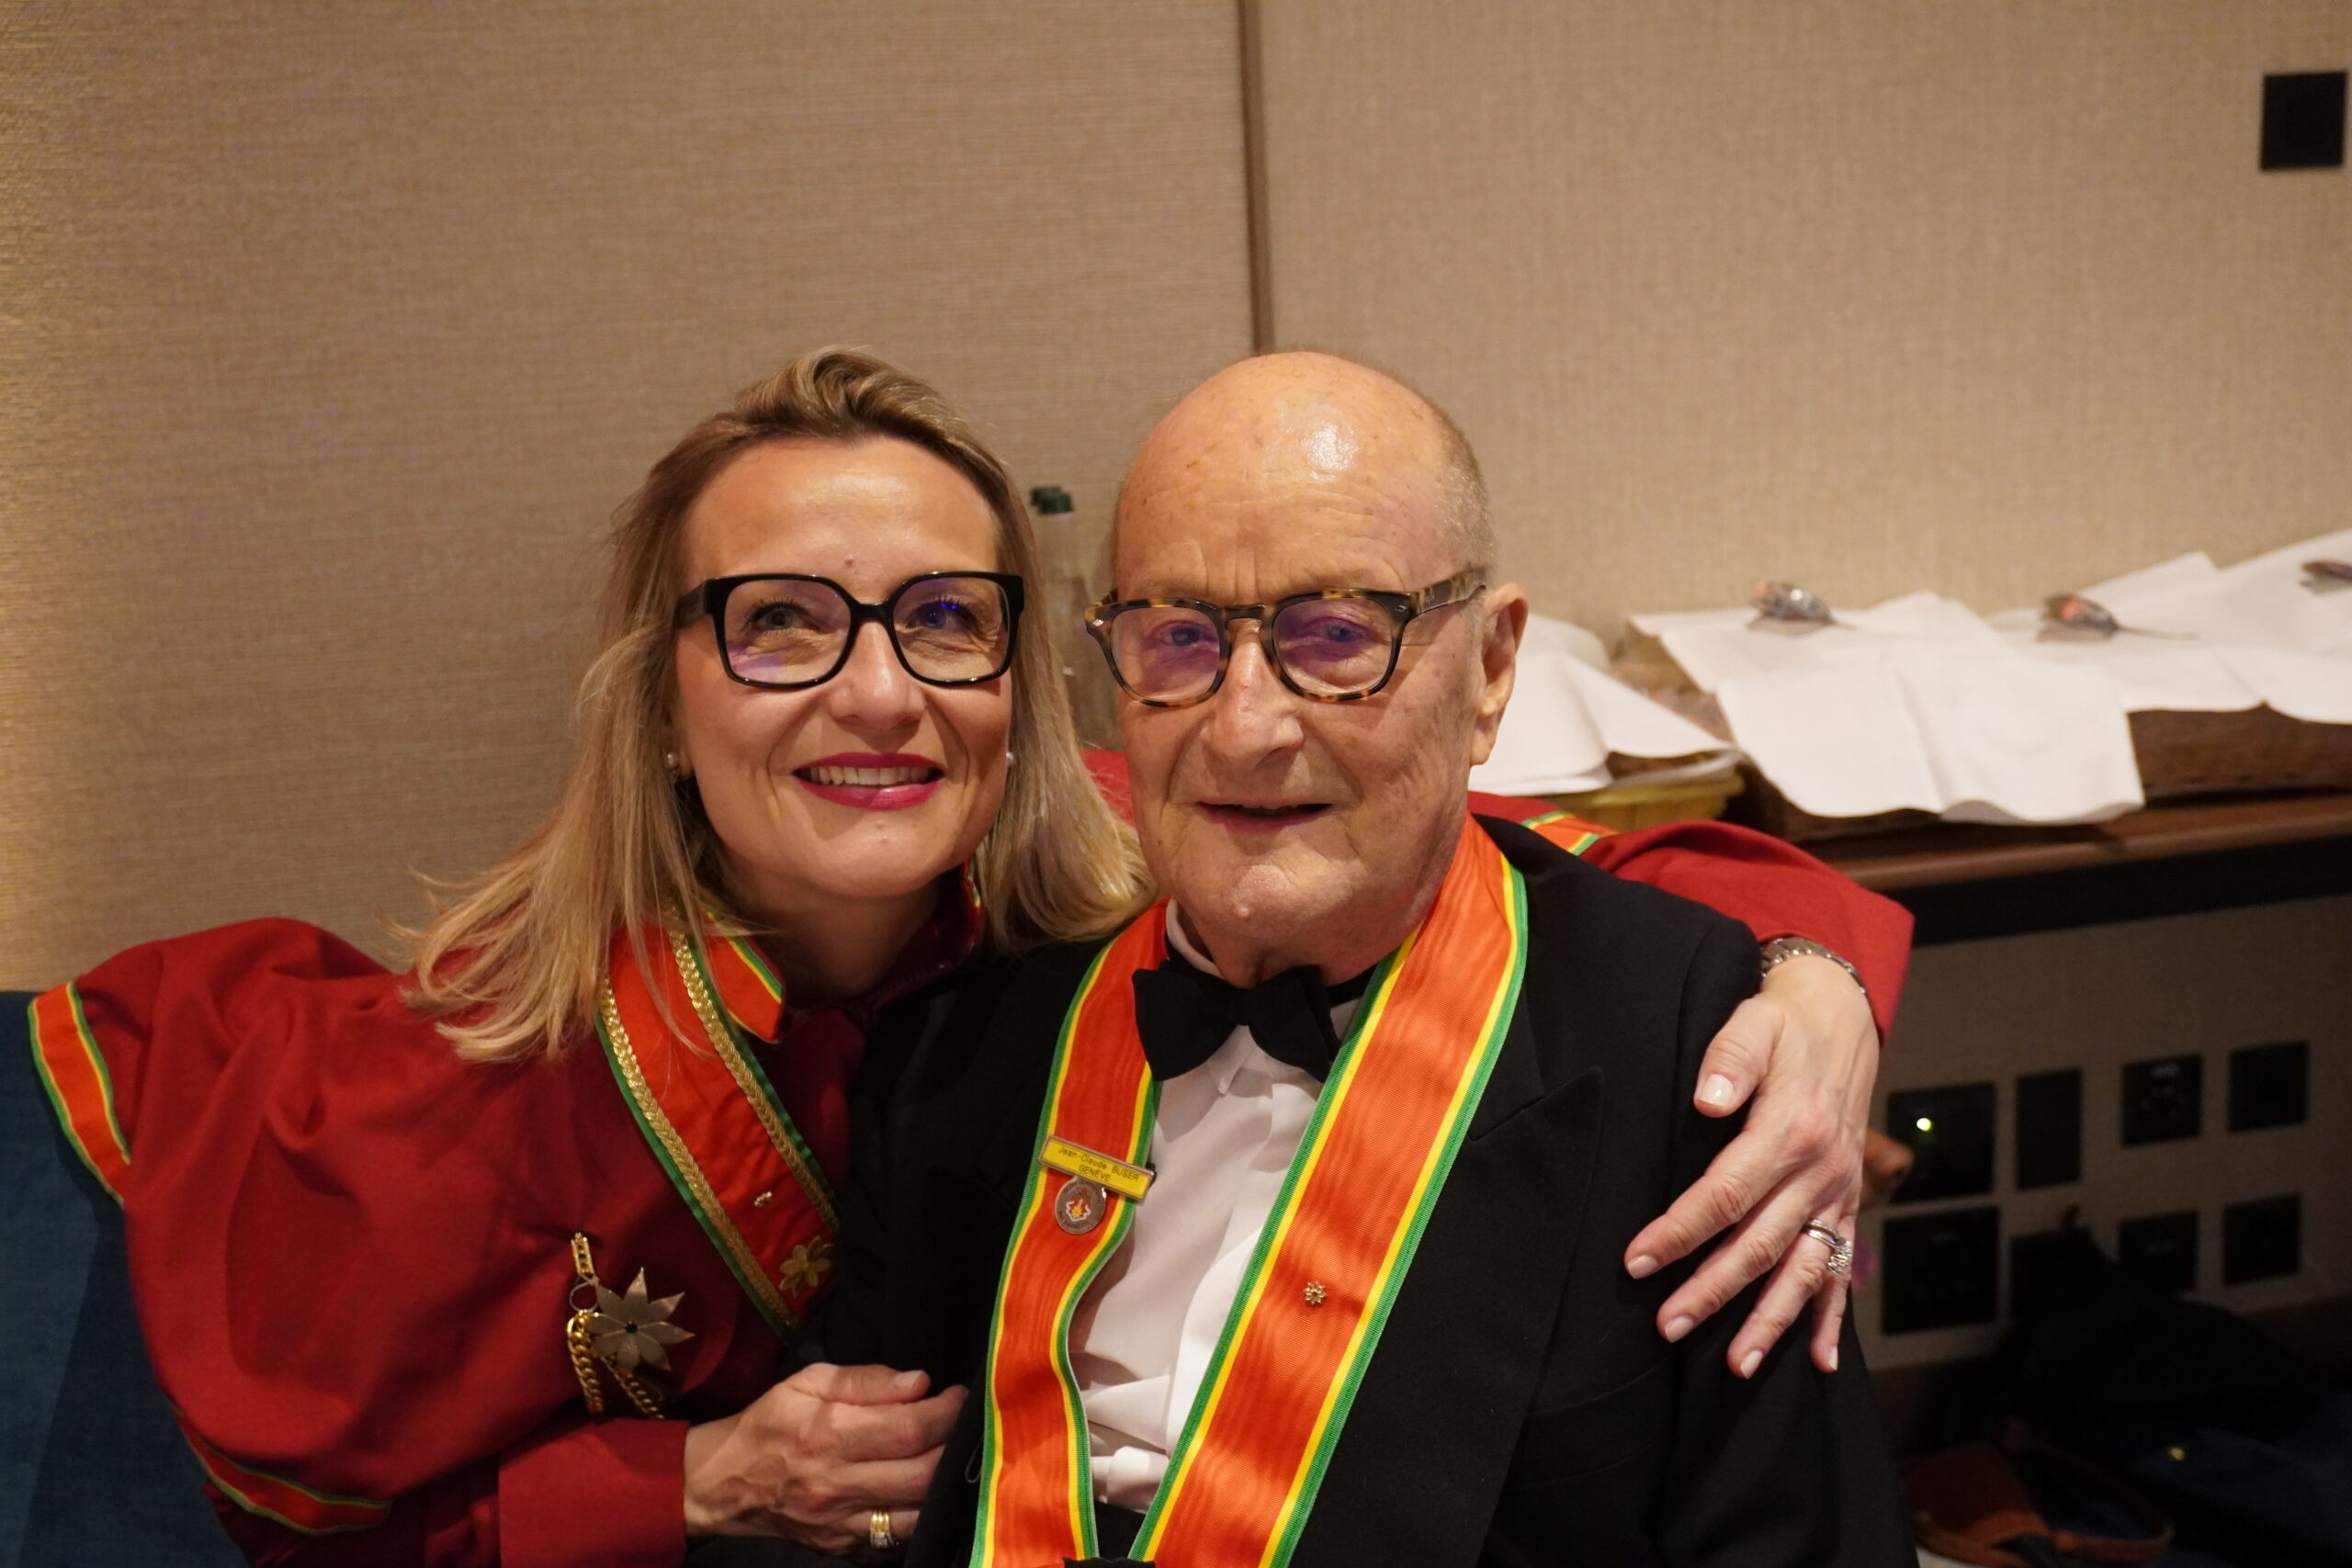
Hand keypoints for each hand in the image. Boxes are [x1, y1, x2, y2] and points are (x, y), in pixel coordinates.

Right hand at [682, 1362, 965, 1554]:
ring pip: (916, 1512)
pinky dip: (920, 1514)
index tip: (957, 1395)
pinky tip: (924, 1491)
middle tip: (960, 1423)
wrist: (724, 1483)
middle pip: (921, 1474)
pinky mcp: (843, 1546)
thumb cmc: (769, 1423)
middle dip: (953, 1445)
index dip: (945, 1412)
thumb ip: (864, 1380)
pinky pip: (897, 1538)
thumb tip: (918, 1382)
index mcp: (828, 1435)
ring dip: (942, 1483)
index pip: (908, 1429)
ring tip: (947, 1453)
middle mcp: (837, 1484)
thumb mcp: (806, 1382)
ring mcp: (841, 1523)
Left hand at [1622, 955, 1876, 1376]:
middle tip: (1666, 1327)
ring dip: (1770, 1321)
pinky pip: (1842, 1270)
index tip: (1638, 1261)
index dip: (1680, 1231)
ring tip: (1736, 1366)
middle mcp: (1818, 1173)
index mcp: (1788, 1132)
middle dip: (1712, 1291)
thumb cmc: (1782, 1025)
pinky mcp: (1847, 1206)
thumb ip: (1730, 1058)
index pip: (1724, 1194)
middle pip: (1758, 1244)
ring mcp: (1836, 1195)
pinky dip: (1832, 1318)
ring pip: (1802, 1271)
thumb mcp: (1753, 1023)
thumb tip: (1709, 1100)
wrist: (1841, 1021)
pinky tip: (1819, 1362)